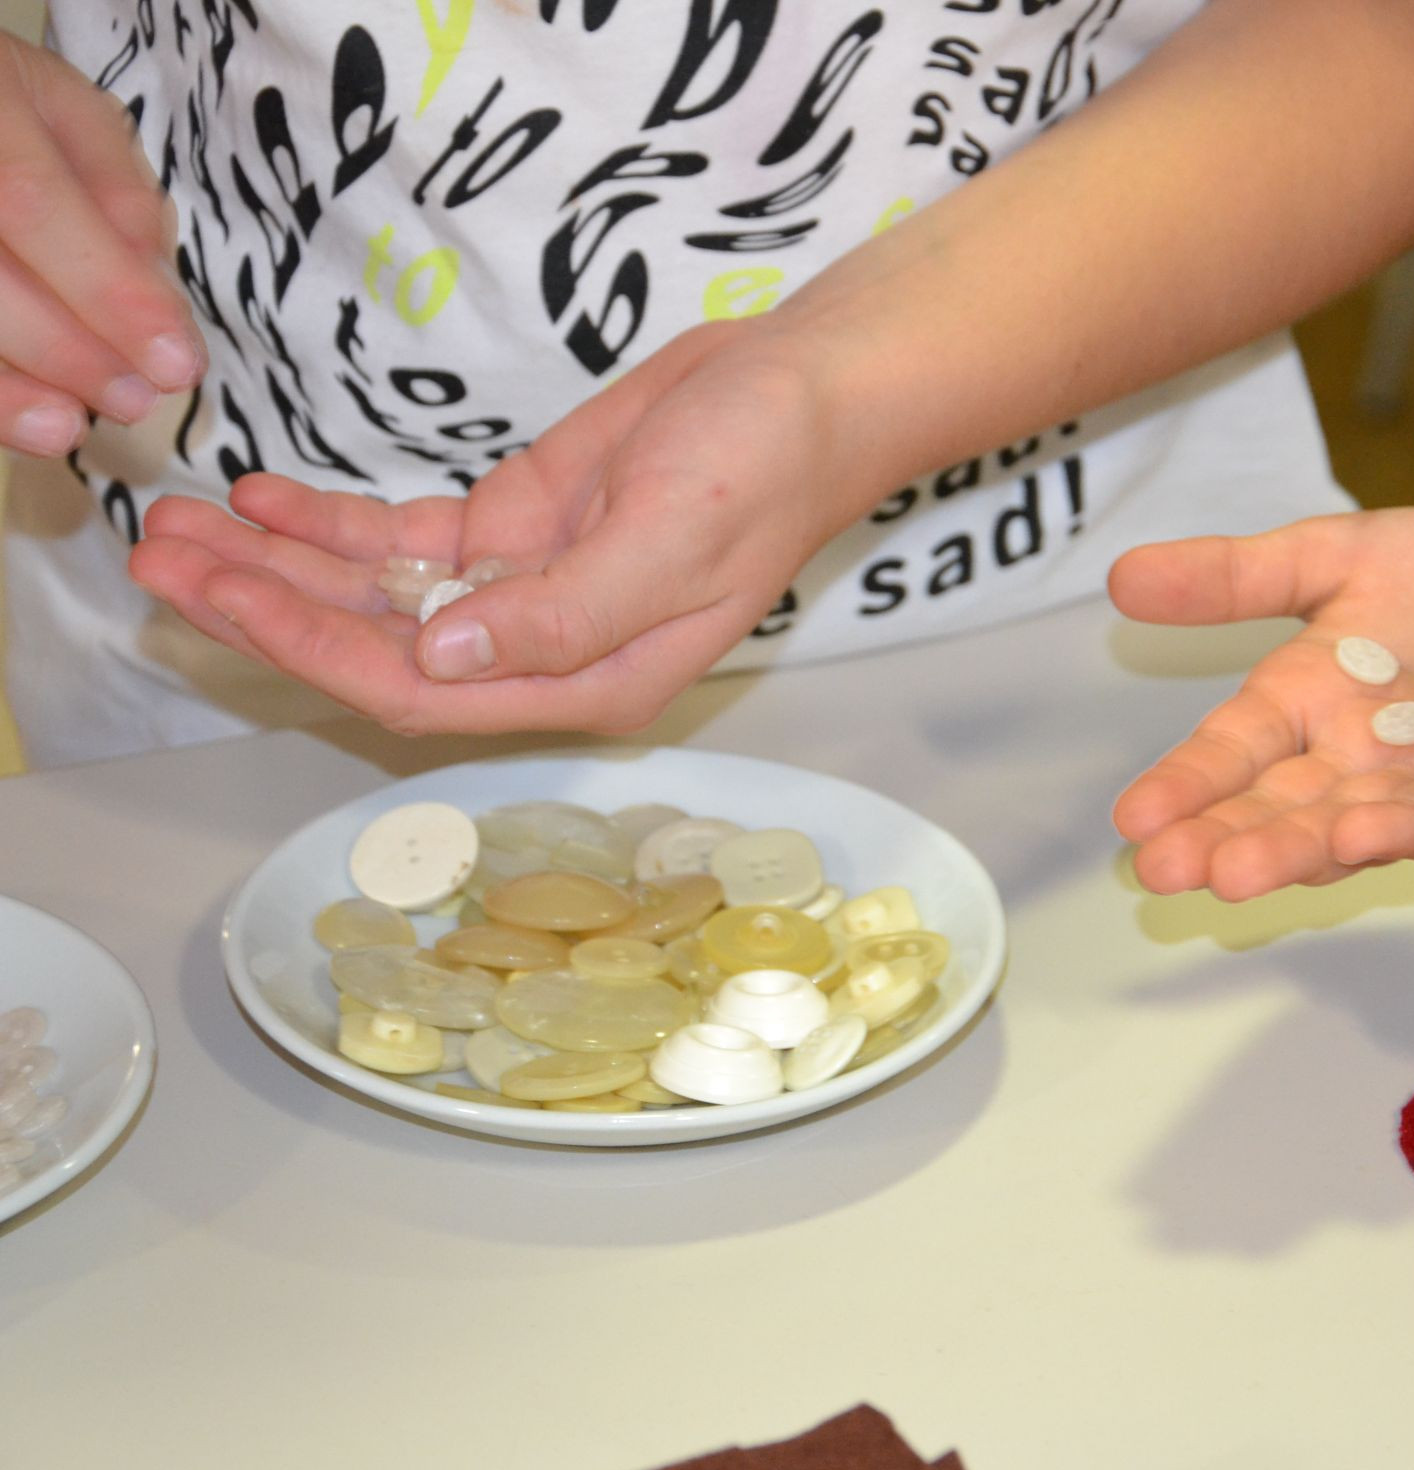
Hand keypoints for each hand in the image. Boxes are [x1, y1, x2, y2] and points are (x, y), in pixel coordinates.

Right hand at [0, 35, 203, 455]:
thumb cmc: (3, 104)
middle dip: (64, 350)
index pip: (32, 203)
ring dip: (3, 385)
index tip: (177, 364)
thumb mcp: (68, 114)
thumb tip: (151, 288)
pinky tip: (19, 418)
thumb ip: (116, 191)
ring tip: (66, 428)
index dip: (107, 291)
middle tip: (133, 403)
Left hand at [128, 322, 853, 734]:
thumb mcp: (675, 542)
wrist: (805, 389)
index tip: (227, 599)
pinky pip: (404, 539)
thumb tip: (444, 651)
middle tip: (160, 564)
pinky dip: (331, 523)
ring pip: (377, 597)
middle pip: (378, 650)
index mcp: (588, 679)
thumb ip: (565, 610)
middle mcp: (542, 649)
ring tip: (177, 530)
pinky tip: (263, 498)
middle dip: (268, 612)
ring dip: (280, 569)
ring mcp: (522, 585)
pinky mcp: (514, 524)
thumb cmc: (765, 469)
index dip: (316, 650)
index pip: (424, 689)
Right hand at [1110, 505, 1413, 899]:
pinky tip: (1361, 833)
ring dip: (1291, 852)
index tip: (1132, 818)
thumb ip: (1237, 574)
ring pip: (1343, 825)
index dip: (1183, 784)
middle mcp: (1348, 759)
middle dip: (1221, 839)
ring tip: (1240, 875)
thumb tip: (1120, 576)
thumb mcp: (1335, 554)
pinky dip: (1397, 826)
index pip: (1229, 751)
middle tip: (1166, 871)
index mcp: (1302, 701)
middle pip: (1274, 806)